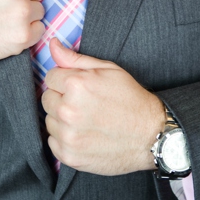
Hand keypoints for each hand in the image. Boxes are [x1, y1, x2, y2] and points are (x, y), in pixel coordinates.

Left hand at [43, 38, 165, 174]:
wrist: (153, 136)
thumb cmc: (131, 100)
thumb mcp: (107, 70)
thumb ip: (74, 58)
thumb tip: (52, 44)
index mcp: (75, 85)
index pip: (50, 77)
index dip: (65, 81)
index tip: (80, 89)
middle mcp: (68, 110)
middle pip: (47, 99)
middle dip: (62, 99)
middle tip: (85, 105)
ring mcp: (68, 135)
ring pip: (49, 121)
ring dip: (62, 120)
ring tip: (87, 121)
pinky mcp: (69, 155)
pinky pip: (53, 142)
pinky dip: (64, 139)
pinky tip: (84, 136)